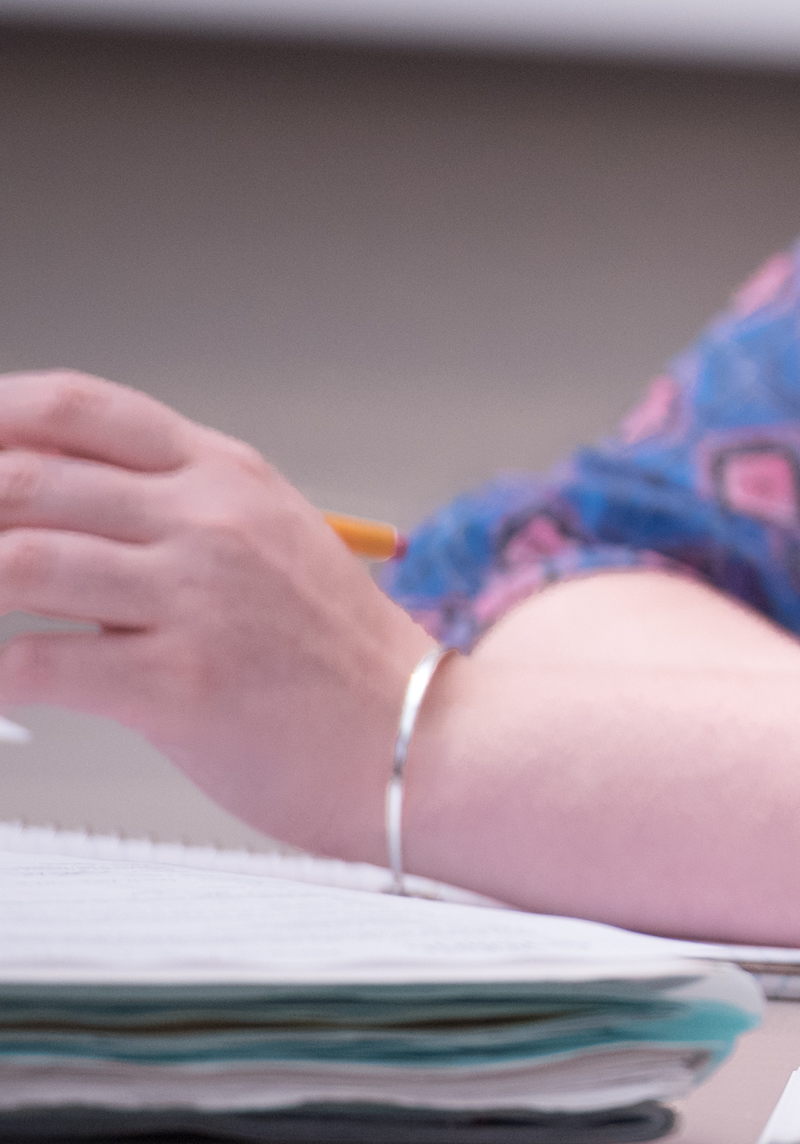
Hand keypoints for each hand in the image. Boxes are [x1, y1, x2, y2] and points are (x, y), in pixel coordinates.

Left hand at [0, 371, 431, 850]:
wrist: (417, 737)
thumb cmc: (328, 656)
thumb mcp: (262, 543)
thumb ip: (162, 513)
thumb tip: (28, 502)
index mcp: (225, 474)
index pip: (76, 407)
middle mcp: (211, 519)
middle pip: (25, 477)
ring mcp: (199, 596)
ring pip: (18, 561)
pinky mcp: (181, 682)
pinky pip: (34, 664)